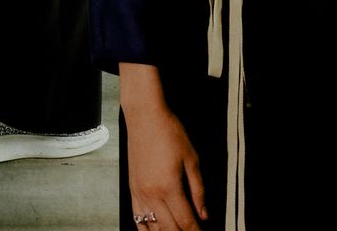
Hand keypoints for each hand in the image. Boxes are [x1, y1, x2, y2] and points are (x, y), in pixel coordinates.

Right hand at [121, 64, 206, 230]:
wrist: (144, 116)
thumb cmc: (168, 132)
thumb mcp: (192, 160)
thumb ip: (199, 190)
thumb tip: (204, 213)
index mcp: (169, 186)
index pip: (186, 221)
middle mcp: (151, 193)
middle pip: (169, 228)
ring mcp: (139, 192)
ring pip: (152, 227)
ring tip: (178, 230)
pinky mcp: (132, 189)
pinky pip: (137, 218)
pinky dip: (147, 228)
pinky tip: (156, 229)